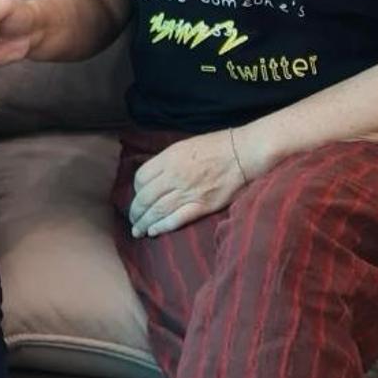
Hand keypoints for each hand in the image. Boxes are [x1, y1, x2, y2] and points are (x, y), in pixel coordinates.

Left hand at [128, 130, 248, 237]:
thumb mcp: (186, 146)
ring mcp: (188, 192)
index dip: (136, 190)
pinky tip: (154, 231)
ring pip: (157, 211)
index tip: (138, 196)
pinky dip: (162, 227)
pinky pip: (176, 219)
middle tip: (133, 219)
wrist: (244, 153)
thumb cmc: (217, 146)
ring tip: (138, 231)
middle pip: (146, 197)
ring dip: (144, 223)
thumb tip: (155, 175)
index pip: (141, 177)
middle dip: (136, 211)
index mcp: (169, 158)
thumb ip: (169, 160)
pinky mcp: (202, 205)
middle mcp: (174, 176)